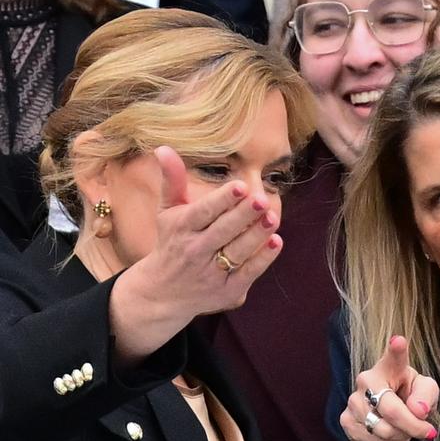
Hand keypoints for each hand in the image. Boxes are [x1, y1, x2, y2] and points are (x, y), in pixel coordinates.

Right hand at [109, 147, 281, 362]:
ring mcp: (211, 273)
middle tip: (262, 200)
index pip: (203, 212)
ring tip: (273, 217)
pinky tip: (276, 242)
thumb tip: (164, 147)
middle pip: (223, 231)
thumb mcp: (167, 212)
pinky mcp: (226, 291)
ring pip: (237, 252)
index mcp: (181, 228)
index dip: (223, 200)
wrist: (163, 292)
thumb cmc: (171, 243)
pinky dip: (262, 260)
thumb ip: (172, 181)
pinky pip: (247, 274)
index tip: (241, 186)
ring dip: (257, 235)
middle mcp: (195, 251)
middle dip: (243, 216)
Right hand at [339, 335, 439, 440]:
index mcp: (390, 368)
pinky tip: (389, 435)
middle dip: (413, 426)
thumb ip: (427, 396)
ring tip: (403, 428)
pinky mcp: (346, 421)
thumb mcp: (425, 394)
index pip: (393, 359)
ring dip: (402, 435)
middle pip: (392, 411)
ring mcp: (353, 400)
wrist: (384, 424)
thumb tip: (418, 410)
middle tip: (427, 431)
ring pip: (385, 430)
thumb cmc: (407, 400)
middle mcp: (367, 379)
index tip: (400, 342)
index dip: (396, 351)